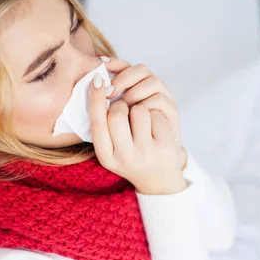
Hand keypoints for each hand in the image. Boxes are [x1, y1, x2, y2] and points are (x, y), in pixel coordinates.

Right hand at [89, 71, 185, 194]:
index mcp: (106, 156)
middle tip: (126, 107)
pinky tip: (157, 129)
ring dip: (141, 108)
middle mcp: (125, 156)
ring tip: (143, 122)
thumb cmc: (132, 156)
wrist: (159, 180)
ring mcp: (146, 152)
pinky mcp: (165, 146)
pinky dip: (156, 115)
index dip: (95, 98)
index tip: (97, 79)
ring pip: (139, 109)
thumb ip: (104, 125)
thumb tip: (100, 83)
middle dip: (121, 103)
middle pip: (117, 112)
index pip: (97, 122)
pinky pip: (156, 114)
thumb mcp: (113, 148)